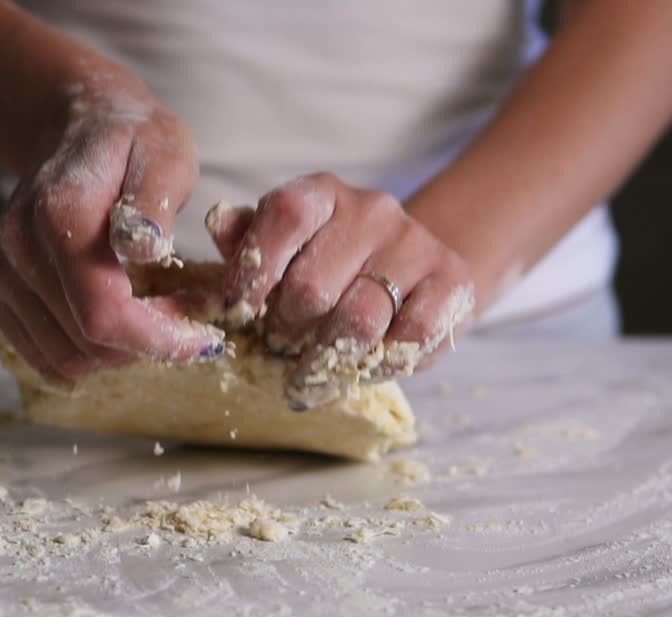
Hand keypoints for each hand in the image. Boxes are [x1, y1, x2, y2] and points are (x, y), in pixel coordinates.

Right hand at [0, 78, 223, 381]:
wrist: (77, 128)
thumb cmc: (132, 142)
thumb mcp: (166, 154)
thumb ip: (155, 201)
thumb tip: (146, 250)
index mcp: (61, 215)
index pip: (103, 314)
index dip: (158, 341)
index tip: (205, 340)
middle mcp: (16, 247)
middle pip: (85, 344)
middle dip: (146, 344)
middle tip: (188, 316)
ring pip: (64, 357)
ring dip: (118, 353)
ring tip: (156, 315)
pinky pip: (42, 353)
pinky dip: (88, 353)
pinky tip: (120, 322)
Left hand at [208, 173, 475, 408]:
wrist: (413, 272)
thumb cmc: (329, 265)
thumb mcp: (283, 248)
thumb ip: (248, 241)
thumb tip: (218, 222)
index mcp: (323, 193)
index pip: (286, 214)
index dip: (255, 270)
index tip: (239, 313)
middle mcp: (372, 210)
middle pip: (312, 287)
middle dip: (285, 331)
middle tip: (279, 347)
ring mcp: (416, 244)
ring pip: (358, 320)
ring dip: (325, 358)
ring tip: (311, 367)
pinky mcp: (452, 281)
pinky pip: (408, 339)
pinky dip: (377, 364)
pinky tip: (361, 365)